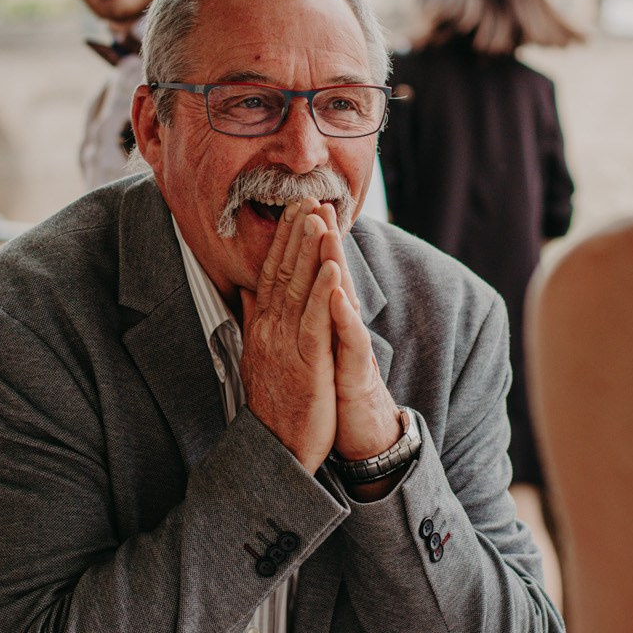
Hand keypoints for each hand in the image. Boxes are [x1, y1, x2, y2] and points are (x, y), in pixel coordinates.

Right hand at [239, 200, 341, 471]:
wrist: (275, 450)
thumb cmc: (275, 404)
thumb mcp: (260, 355)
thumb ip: (256, 321)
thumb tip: (248, 291)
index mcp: (262, 326)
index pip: (271, 273)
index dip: (283, 239)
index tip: (293, 209)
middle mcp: (270, 329)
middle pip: (283, 271)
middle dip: (295, 233)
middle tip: (306, 197)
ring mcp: (286, 345)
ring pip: (298, 289)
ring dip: (308, 251)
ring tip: (318, 217)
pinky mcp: (306, 363)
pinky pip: (315, 322)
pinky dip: (324, 292)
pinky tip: (332, 267)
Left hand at [318, 208, 403, 460]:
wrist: (359, 430)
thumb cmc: (333, 388)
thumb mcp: (310, 348)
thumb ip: (299, 319)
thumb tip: (273, 297)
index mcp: (324, 319)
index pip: (313, 273)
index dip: (303, 242)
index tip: (293, 208)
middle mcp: (341, 325)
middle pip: (331, 275)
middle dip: (323, 237)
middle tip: (316, 201)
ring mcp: (351, 345)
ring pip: (344, 298)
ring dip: (335, 263)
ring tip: (328, 232)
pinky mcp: (358, 369)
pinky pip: (352, 338)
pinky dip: (344, 315)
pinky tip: (338, 294)